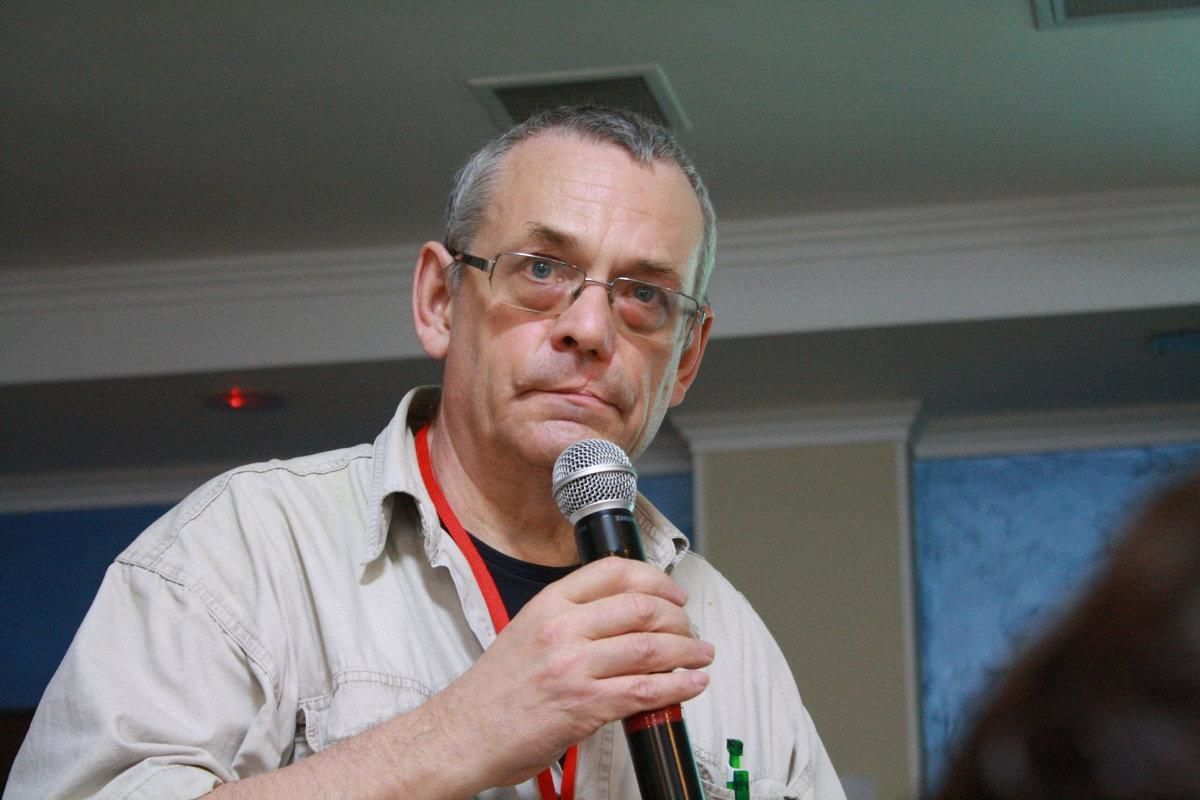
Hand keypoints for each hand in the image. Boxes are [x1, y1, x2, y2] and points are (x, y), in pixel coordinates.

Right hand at [436, 556, 713, 791]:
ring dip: (687, 650)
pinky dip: (678, 686)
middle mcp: (563, 628)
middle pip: (641, 607)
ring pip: (649, 647)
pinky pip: (644, 690)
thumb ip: (572, 617)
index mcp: (549, 603)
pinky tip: (692, 684)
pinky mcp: (584, 705)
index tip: (673, 593)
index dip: (655, 579)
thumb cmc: (495, 689)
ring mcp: (574, 666)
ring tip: (702, 654)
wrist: (465, 732)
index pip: (613, 572)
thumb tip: (624, 617)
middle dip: (678, 617)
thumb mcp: (528, 631)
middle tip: (690, 628)